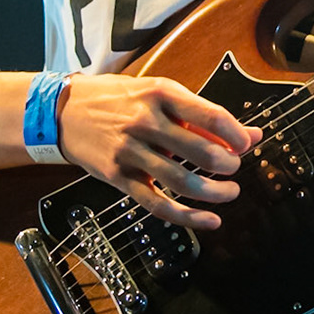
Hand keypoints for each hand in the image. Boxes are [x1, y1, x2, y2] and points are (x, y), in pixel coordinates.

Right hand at [56, 73, 261, 229]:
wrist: (62, 111)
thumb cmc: (117, 99)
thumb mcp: (158, 94)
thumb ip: (202, 116)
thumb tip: (250, 134)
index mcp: (160, 94)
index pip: (210, 115)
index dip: (235, 134)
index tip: (247, 144)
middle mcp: (145, 122)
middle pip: (199, 151)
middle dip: (227, 164)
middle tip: (235, 168)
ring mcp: (130, 151)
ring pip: (181, 181)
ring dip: (214, 192)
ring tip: (230, 192)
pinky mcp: (118, 177)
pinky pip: (157, 203)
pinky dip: (187, 216)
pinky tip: (208, 220)